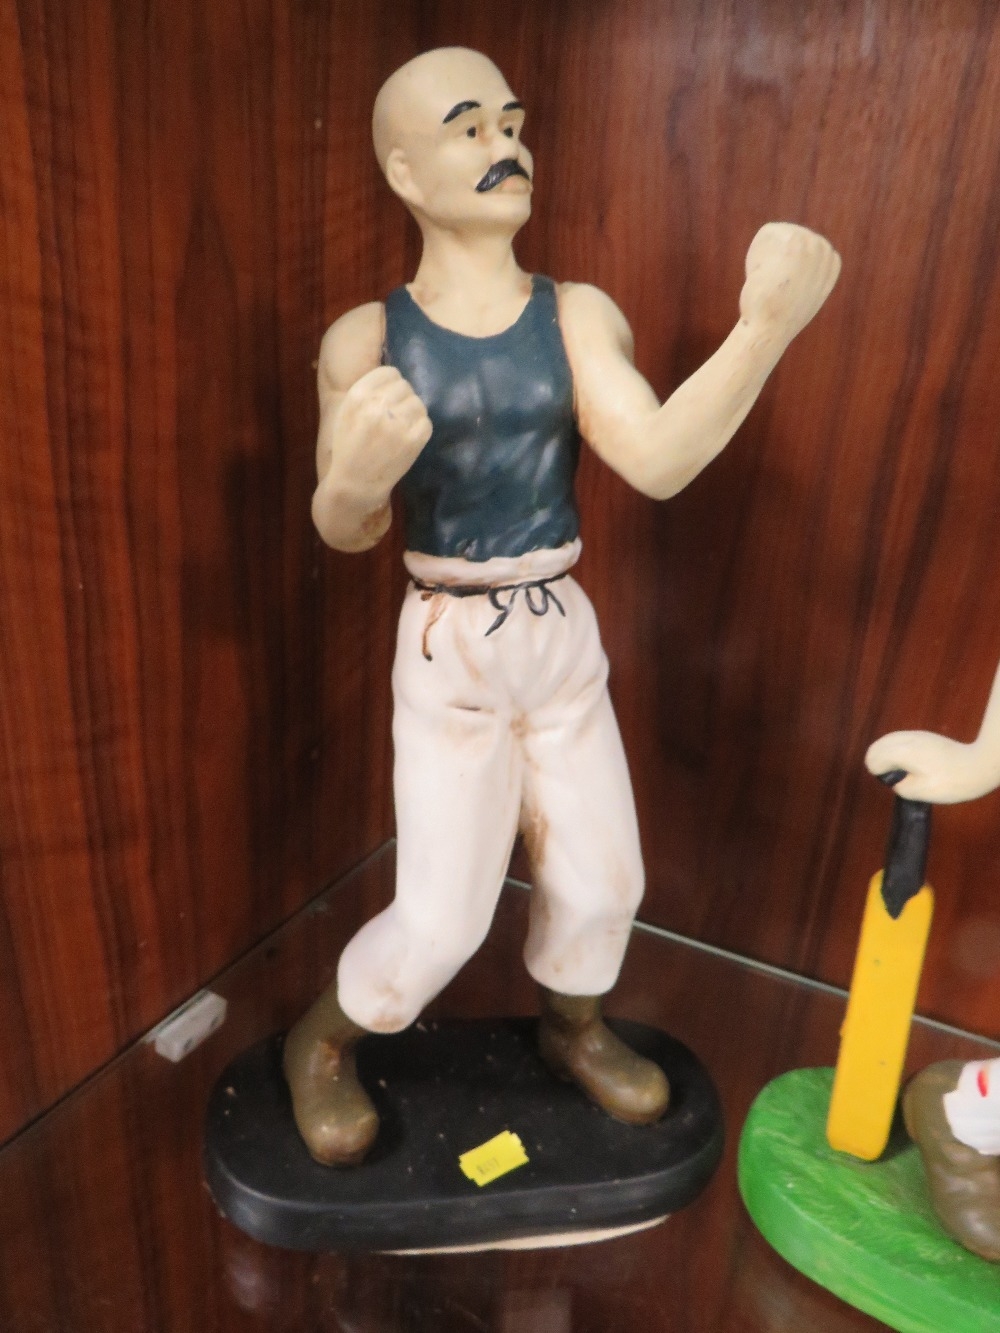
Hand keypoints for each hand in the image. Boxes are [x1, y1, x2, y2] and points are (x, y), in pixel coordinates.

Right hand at [335, 365, 431, 491]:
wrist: (354, 484)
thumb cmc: (348, 448)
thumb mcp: (347, 412)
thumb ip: (368, 392)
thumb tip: (396, 378)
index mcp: (358, 395)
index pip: (389, 373)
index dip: (392, 384)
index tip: (389, 397)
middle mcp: (378, 405)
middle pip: (405, 387)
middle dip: (402, 400)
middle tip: (395, 417)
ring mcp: (398, 423)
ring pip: (418, 403)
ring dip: (412, 414)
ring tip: (401, 428)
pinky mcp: (414, 440)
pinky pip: (426, 422)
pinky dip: (420, 429)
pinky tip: (407, 439)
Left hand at [739, 223, 840, 345]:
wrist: (771, 329)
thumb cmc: (778, 320)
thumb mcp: (802, 297)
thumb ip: (803, 276)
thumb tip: (790, 264)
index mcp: (831, 262)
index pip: (800, 248)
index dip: (783, 266)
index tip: (782, 289)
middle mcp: (824, 249)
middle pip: (787, 239)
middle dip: (773, 261)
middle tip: (772, 288)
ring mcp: (810, 242)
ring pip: (775, 238)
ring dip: (764, 260)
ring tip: (769, 282)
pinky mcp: (792, 238)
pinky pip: (765, 236)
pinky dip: (756, 256)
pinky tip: (764, 276)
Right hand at [865, 729, 999, 804]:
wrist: (977, 766)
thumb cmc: (950, 781)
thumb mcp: (920, 792)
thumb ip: (899, 786)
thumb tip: (895, 780)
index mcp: (902, 752)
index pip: (873, 760)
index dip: (879, 774)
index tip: (894, 782)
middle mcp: (906, 739)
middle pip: (876, 748)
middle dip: (879, 763)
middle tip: (895, 778)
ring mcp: (915, 735)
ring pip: (886, 741)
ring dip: (887, 756)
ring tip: (902, 771)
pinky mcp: (924, 736)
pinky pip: (900, 739)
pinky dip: (898, 750)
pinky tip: (910, 762)